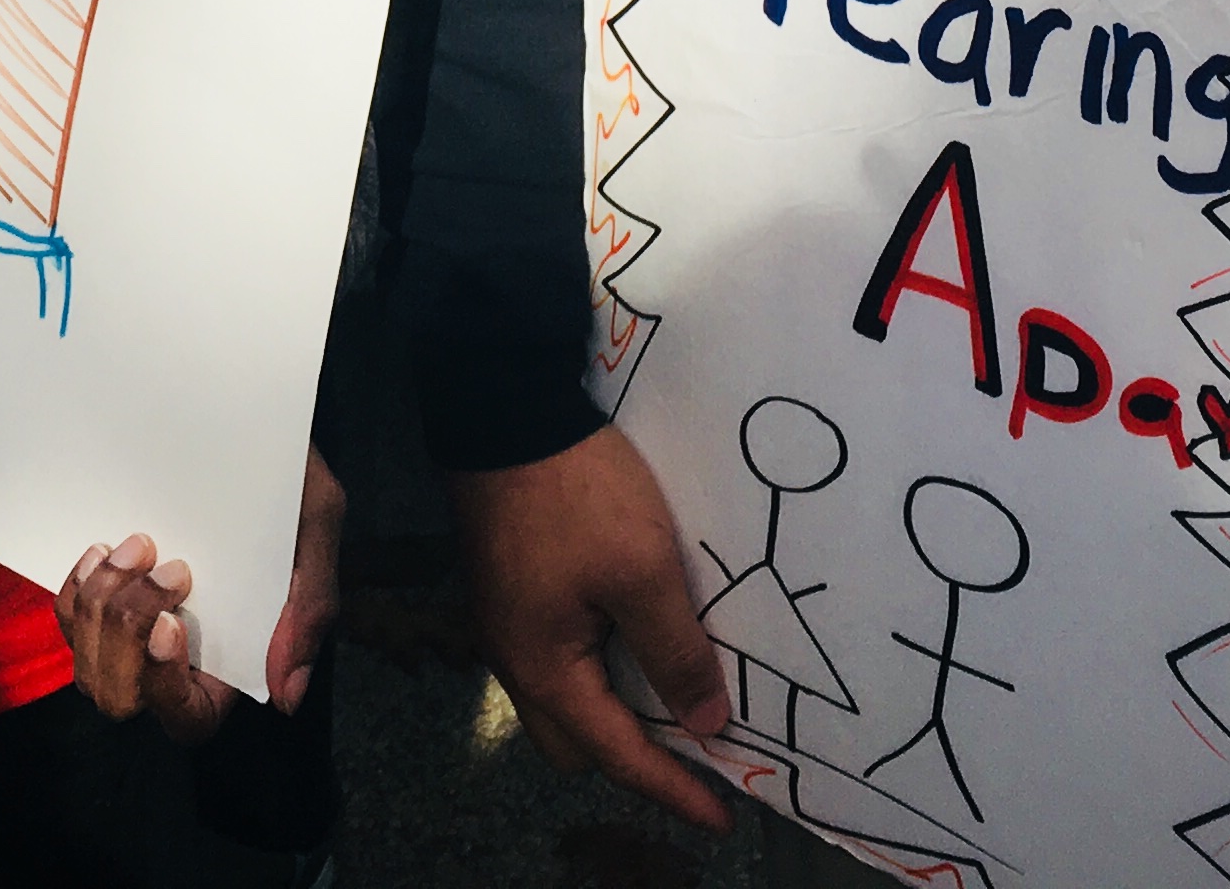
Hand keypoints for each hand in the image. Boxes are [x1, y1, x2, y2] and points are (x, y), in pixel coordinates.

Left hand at [56, 447, 342, 739]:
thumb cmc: (284, 477)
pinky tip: (100, 552)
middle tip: (160, 567)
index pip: (188, 717)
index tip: (170, 622)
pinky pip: (69, 620)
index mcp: (230, 656)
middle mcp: (174, 654)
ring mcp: (132, 627)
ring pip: (88, 663)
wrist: (238, 429)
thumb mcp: (314, 524)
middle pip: (122, 696)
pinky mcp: (105, 595)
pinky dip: (77, 593)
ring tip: (137, 545)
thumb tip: (286, 697)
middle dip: (125, 636)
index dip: (166, 685)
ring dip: (102, 607)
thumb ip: (310, 607)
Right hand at [454, 424, 732, 832]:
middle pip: (577, 745)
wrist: (507, 411)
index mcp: (547, 669)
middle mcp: (517, 660)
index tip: (722, 818)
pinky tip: (636, 646)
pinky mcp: (512, 588)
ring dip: (616, 714)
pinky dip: (601, 673)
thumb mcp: (644, 571)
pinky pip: (558, 660)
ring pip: (563, 702)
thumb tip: (707, 726)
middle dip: (634, 762)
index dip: (674, 791)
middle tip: (697, 754)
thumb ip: (676, 652)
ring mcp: (508, 623)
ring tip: (675, 702)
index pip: (618, 756)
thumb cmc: (580, 494)